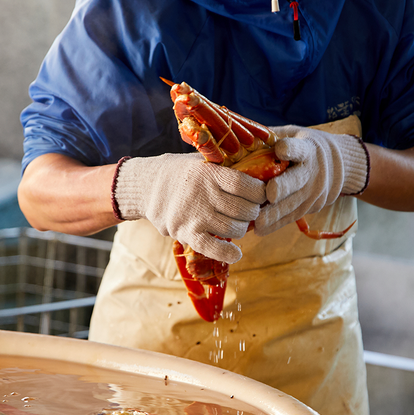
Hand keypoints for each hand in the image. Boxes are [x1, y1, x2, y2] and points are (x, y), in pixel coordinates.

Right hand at [113, 153, 265, 262]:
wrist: (148, 186)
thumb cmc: (184, 173)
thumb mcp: (203, 161)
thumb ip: (228, 166)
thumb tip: (265, 170)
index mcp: (209, 173)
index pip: (245, 185)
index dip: (259, 192)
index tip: (262, 194)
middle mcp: (203, 194)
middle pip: (244, 209)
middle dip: (253, 211)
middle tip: (249, 209)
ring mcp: (194, 215)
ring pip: (235, 229)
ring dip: (242, 228)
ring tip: (237, 222)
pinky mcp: (186, 233)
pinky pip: (214, 248)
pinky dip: (228, 253)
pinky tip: (236, 252)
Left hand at [253, 127, 369, 235]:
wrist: (339, 165)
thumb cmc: (306, 147)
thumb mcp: (294, 134)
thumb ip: (272, 135)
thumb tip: (240, 134)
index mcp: (307, 149)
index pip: (299, 148)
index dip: (290, 149)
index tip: (280, 150)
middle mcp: (313, 171)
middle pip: (297, 180)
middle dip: (283, 187)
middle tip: (269, 194)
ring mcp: (314, 192)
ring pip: (293, 204)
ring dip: (274, 214)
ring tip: (256, 222)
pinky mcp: (312, 207)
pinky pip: (292, 217)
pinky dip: (276, 224)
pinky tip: (259, 230)